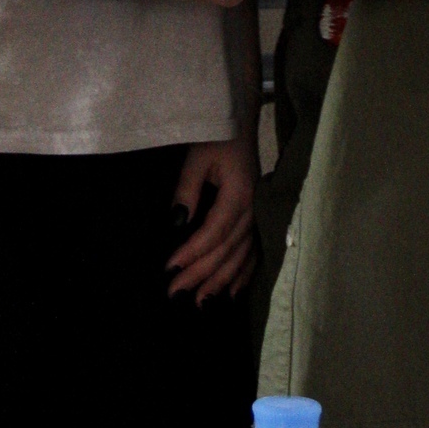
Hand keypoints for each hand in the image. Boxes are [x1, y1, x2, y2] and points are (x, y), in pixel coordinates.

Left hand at [167, 137, 257, 302]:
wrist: (241, 124)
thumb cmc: (218, 139)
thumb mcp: (197, 158)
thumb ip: (187, 190)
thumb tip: (177, 224)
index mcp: (238, 195)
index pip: (213, 232)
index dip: (192, 253)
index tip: (170, 269)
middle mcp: (252, 211)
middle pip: (226, 250)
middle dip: (201, 274)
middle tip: (176, 294)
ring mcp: (258, 217)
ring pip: (241, 257)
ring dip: (220, 281)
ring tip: (201, 302)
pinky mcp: (258, 219)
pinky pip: (253, 254)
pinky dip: (243, 275)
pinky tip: (231, 294)